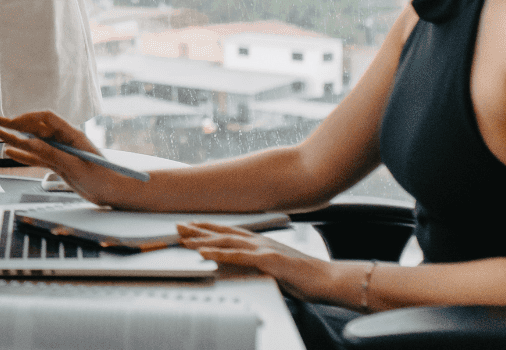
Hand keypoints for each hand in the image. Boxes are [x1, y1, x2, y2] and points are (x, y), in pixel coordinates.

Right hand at [0, 110, 136, 207]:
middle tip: (0, 123)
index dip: (28, 118)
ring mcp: (61, 152)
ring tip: (0, 136)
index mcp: (72, 135)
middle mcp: (65, 141)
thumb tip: (31, 143)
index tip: (13, 123)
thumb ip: (52, 154)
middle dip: (18, 125)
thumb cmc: (102, 178)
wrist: (114, 193)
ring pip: (35, 144)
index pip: (46, 119)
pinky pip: (38, 158)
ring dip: (18, 140)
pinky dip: (25, 156)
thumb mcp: (75, 166)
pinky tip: (12, 154)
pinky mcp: (60, 164)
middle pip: (38, 129)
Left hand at [176, 223, 343, 302]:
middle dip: (199, 230)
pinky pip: (240, 257)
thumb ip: (259, 264)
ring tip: (184, 239)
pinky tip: (205, 253)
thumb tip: (243, 267)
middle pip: (223, 233)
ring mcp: (264, 249)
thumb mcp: (276, 268)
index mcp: (261, 243)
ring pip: (226, 243)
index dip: (208, 229)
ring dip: (203, 241)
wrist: (328, 279)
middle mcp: (260, 242)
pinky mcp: (269, 261)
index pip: (229, 233)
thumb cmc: (305, 276)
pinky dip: (220, 254)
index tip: (190, 227)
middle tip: (177, 228)